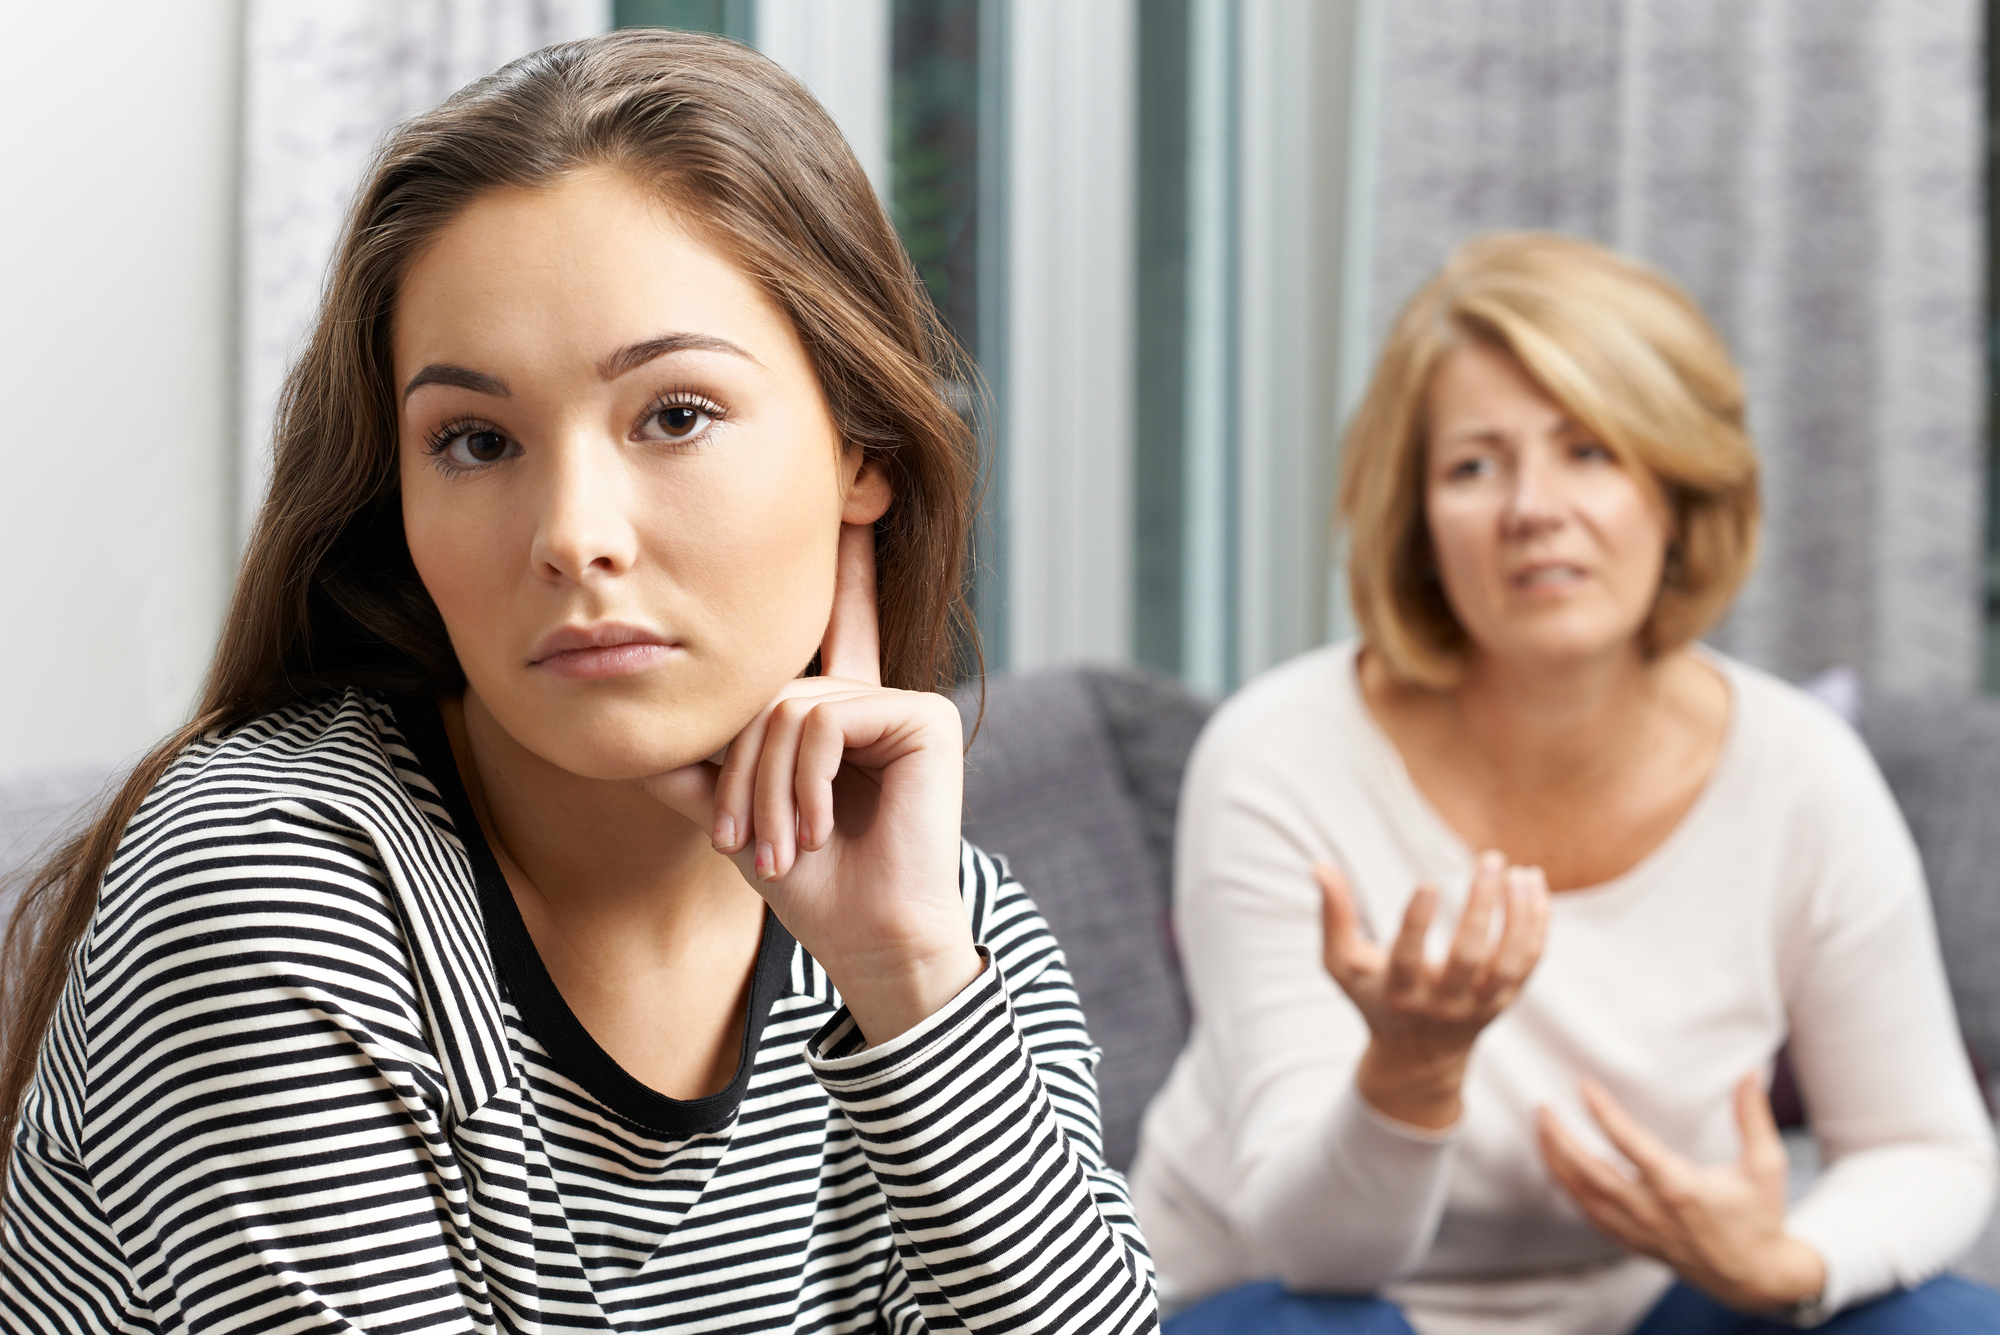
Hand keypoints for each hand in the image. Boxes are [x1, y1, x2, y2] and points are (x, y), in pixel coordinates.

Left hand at [640, 522, 981, 1045]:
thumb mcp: (736, 816)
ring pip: (791, 708)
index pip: (838, 623)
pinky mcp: (924, 716)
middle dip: (743, 772)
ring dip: (765, 788)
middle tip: (743, 842)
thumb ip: (694, 770)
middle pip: (770, 692)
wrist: (867, 937)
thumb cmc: (812, 887)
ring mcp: (904, 703)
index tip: (860, 497)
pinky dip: (803, 780)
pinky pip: (826, 719)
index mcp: (841, 712)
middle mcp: (874, 697)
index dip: (848, 564)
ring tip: (777, 848)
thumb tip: (634, 736)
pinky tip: (814, 827)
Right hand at [1318, 852, 1548, 1127]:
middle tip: (1490, 859)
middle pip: (1470, 958)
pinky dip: (1537, 924)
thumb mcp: (1343, 964)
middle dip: (1482, 907)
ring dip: (1520, 916)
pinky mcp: (1506, 1000)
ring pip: (1510, 963)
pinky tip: (1533, 885)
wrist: (1419, 1055)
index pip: (1408, 960)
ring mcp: (1479, 1005)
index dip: (1417, 924)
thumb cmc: (1376, 995)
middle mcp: (1442, 1003)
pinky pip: (1530, 962)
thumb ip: (1333, 917)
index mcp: (1398, 993)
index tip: (1428, 883)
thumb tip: (1319, 865)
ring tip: (1521, 872)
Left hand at [1537, 1073, 1825, 1312]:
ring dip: (1555, 1162)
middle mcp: (1652, 1210)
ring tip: (1541, 1130)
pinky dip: (1569, 1190)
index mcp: (1680, 1187)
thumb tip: (1751, 1073)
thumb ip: (1754, 1117)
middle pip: (1590, 1172)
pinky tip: (1559, 1167)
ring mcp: (1639, 1230)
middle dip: (1559, 1139)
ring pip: (1582, 1196)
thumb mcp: (1766, 1165)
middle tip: (1541, 1108)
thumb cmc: (1760, 1217)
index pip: (1629, 1143)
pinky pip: (1589, 1215)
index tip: (1583, 1085)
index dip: (1602, 1111)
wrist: (1756, 1277)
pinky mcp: (1634, 1242)